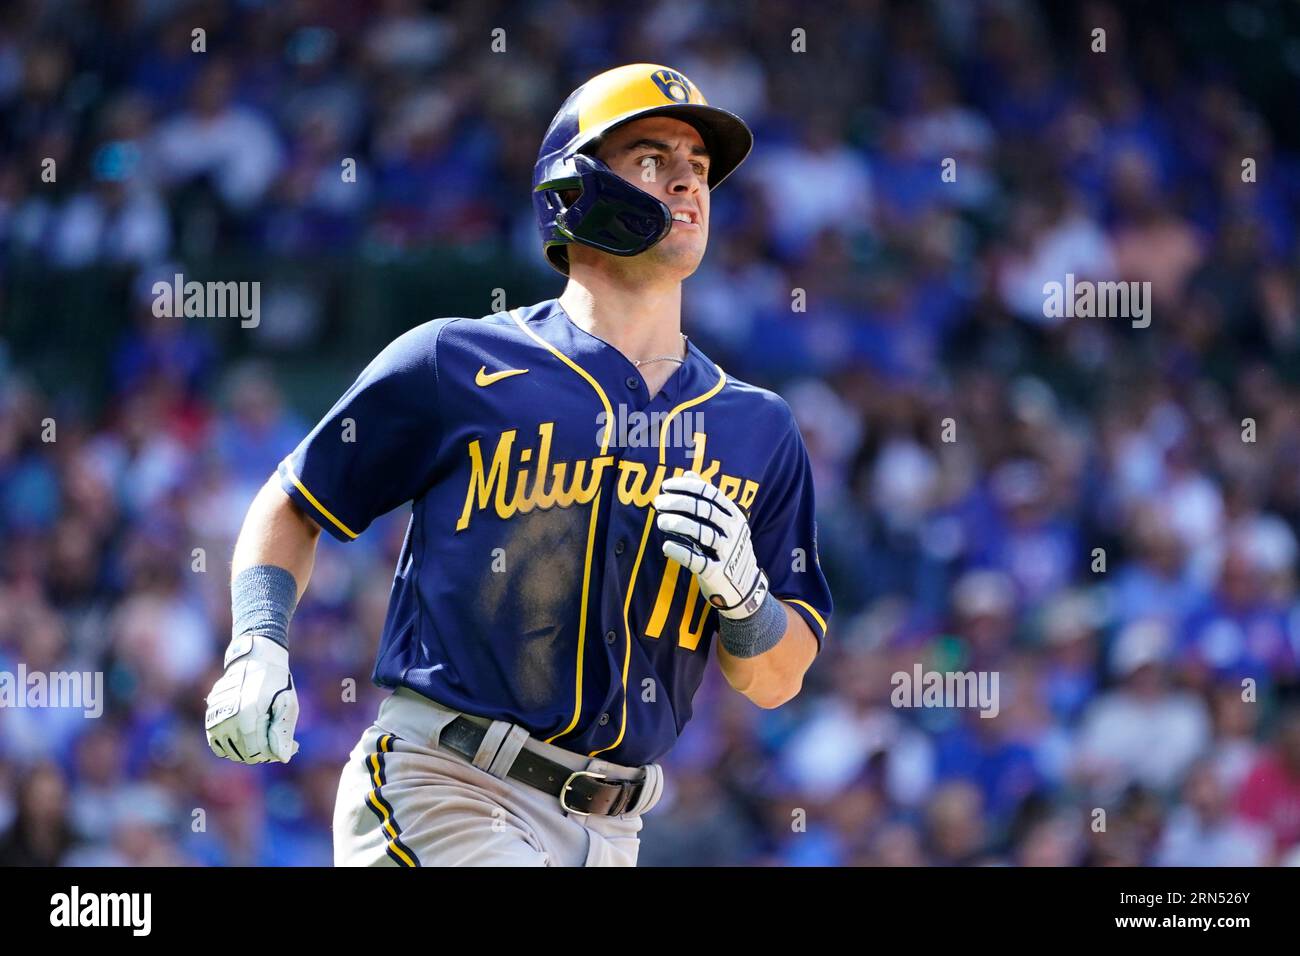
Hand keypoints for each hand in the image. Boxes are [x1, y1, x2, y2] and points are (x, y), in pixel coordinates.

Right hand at [205, 633, 299, 763]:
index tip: (291, 744)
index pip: (259, 752)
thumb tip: (283, 758)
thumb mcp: (287, 703)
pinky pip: (218, 746)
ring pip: (232, 753)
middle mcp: (228, 719)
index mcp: (248, 716)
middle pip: (246, 755)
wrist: (254, 661)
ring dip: (250, 751)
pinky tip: (249, 736)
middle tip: (280, 739)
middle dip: (265, 753)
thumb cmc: (276, 683)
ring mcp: (215, 720)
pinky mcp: (210, 719)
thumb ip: (283, 731)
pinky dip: (233, 747)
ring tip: (266, 735)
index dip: (275, 754)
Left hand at [654, 471, 768, 619]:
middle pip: (703, 510)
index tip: (666, 486)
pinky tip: (666, 546)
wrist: (745, 586)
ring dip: (677, 524)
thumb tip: (688, 473)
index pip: (709, 493)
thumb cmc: (727, 548)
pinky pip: (697, 560)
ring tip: (660, 521)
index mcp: (734, 515)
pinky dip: (680, 552)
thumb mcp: (723, 521)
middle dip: (678, 503)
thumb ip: (706, 499)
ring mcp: (727, 552)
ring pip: (701, 533)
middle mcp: (732, 531)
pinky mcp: (717, 573)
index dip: (686, 487)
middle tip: (658, 502)